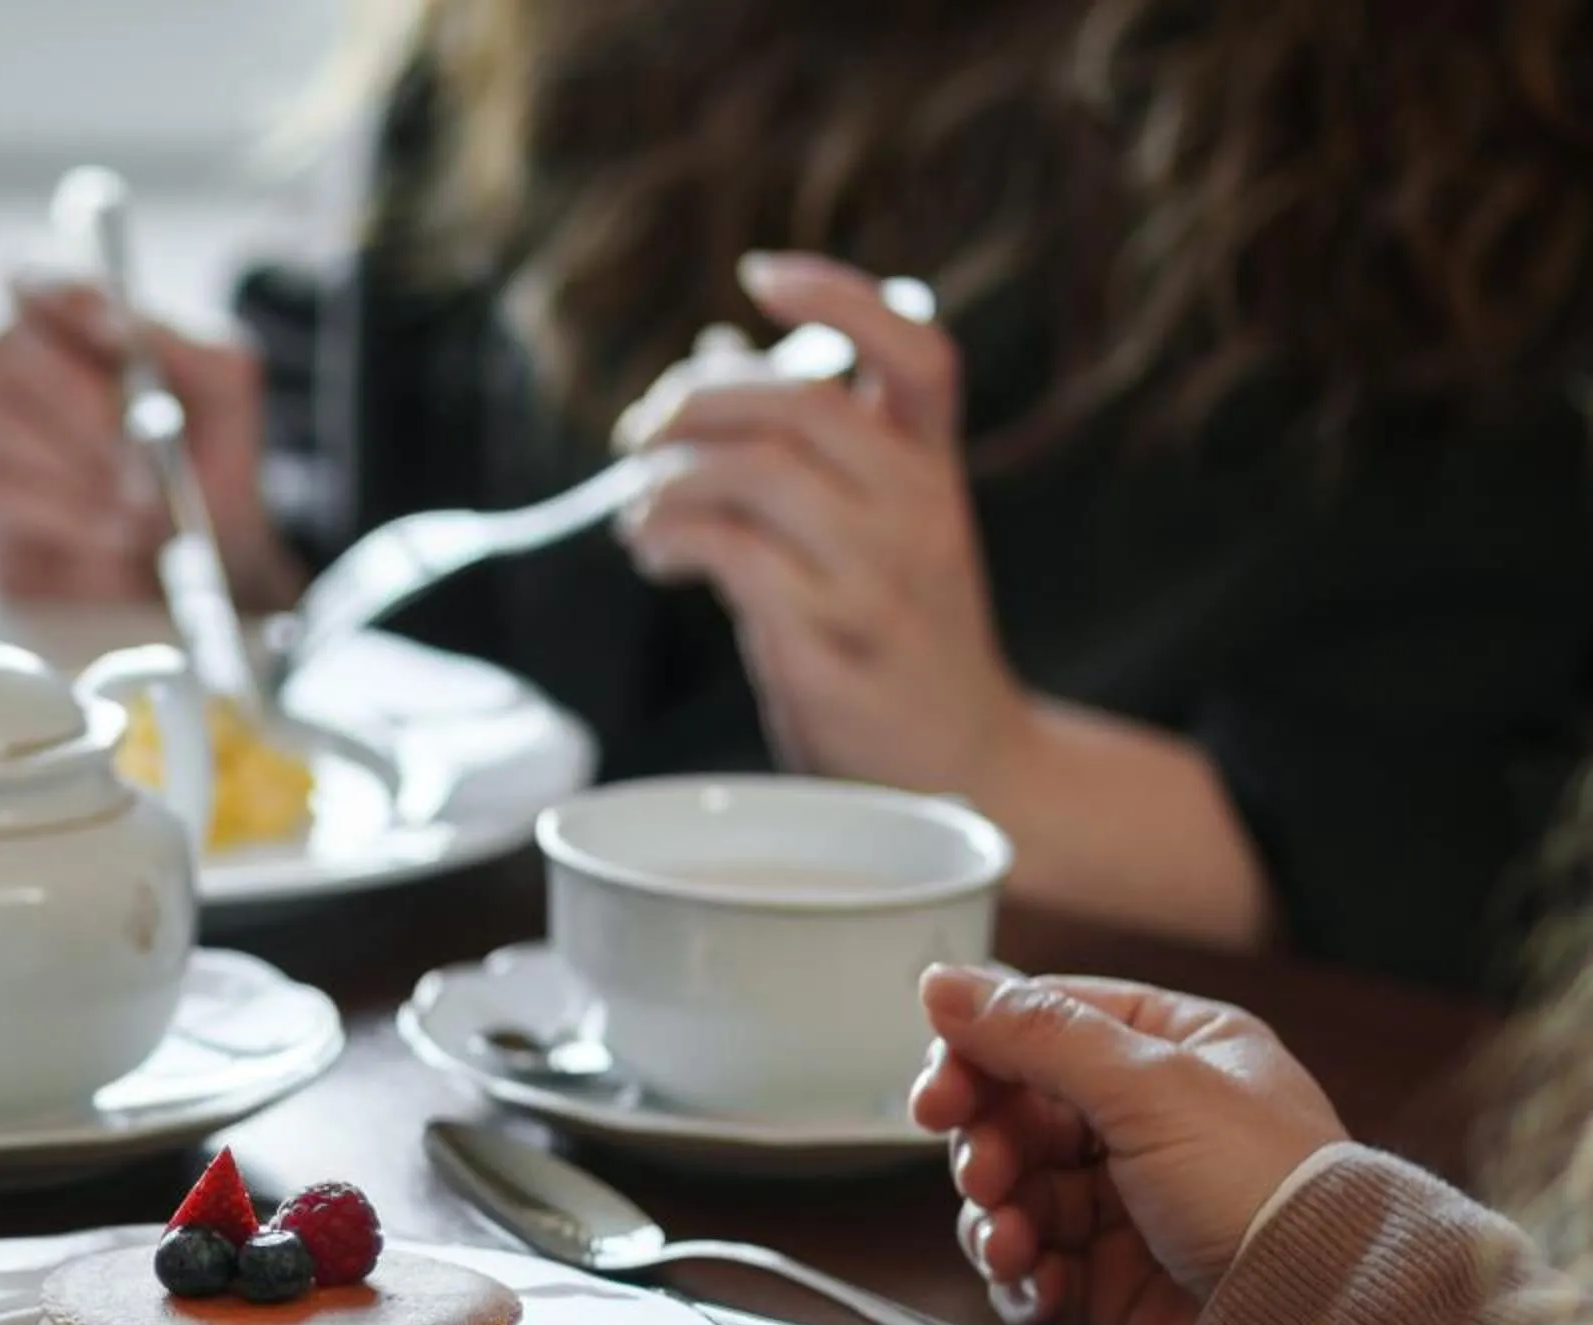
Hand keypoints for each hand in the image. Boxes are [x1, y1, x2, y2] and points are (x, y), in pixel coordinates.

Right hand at [0, 279, 298, 608]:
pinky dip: (69, 515)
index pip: (28, 278)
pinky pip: (0, 497)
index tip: (121, 332)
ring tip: (143, 497)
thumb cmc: (212, 442)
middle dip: (76, 395)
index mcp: (65, 320)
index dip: (63, 294)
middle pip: (4, 347)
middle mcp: (15, 374)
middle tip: (134, 437)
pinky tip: (119, 531)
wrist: (222, 536)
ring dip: (73, 464)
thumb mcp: (224, 381)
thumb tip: (130, 333)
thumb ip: (180, 344)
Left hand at [613, 251, 1031, 793]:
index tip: (759, 275)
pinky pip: (732, 556)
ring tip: (636, 512)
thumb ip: (808, 449)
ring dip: (668, 478)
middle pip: (800, 401)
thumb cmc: (900, 640)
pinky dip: (671, 537)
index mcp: (936, 470)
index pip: (916, 351)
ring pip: (755, 473)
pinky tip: (653, 552)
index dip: (840, 297)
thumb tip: (715, 350)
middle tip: (637, 433)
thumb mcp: (878, 533)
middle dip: (695, 400)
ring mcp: (879, 577)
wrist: (968, 769)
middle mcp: (919, 510)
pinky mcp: (832, 642)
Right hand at [908, 964, 1347, 1324]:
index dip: (979, 1059)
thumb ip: (1035, 1033)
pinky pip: (1036, 1269)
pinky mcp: (1116, 1282)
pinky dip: (1023, 1278)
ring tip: (1011, 1246)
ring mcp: (1131, 1207)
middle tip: (986, 1178)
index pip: (1045, 1029)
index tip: (936, 1098)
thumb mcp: (1149, 1088)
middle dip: (989, 1150)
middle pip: (1019, 1117)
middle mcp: (1151, 1124)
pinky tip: (1039, 1286)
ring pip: (1017, 1197)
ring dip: (997, 1220)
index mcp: (1174, 1052)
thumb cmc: (1264, 1189)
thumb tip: (936, 981)